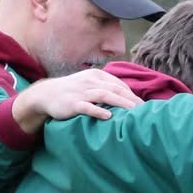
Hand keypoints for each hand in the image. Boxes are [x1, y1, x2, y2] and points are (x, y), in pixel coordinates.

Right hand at [10, 68, 142, 130]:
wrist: (45, 94)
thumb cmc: (73, 91)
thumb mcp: (90, 84)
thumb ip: (107, 88)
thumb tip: (130, 98)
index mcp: (96, 76)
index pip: (120, 85)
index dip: (133, 96)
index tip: (146, 107)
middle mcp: (90, 82)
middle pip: (116, 89)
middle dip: (132, 100)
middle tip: (146, 112)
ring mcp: (81, 92)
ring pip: (104, 96)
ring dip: (121, 104)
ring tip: (134, 113)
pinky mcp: (72, 103)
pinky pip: (86, 106)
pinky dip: (97, 111)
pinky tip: (108, 116)